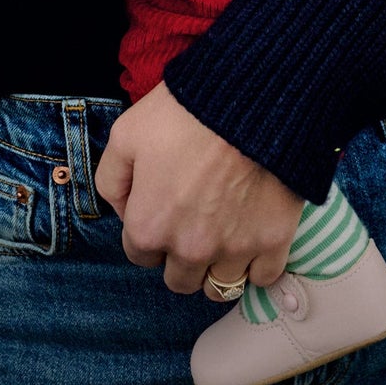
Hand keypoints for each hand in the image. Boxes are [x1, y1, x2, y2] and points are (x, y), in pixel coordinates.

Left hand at [95, 83, 301, 292]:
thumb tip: (122, 209)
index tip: (165, 205)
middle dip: (181, 254)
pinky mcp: (274, 240)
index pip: (140, 254)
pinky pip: (262, 277)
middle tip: (195, 217)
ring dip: (216, 267)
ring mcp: (234, 250)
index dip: (151, 227)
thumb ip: (111, 179)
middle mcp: (189, 250)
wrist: (251, 97)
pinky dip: (257, 264)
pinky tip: (252, 235)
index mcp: (149, 228)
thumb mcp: (127, 134)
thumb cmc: (186, 112)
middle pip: (179, 279)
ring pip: (218, 287)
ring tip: (224, 233)